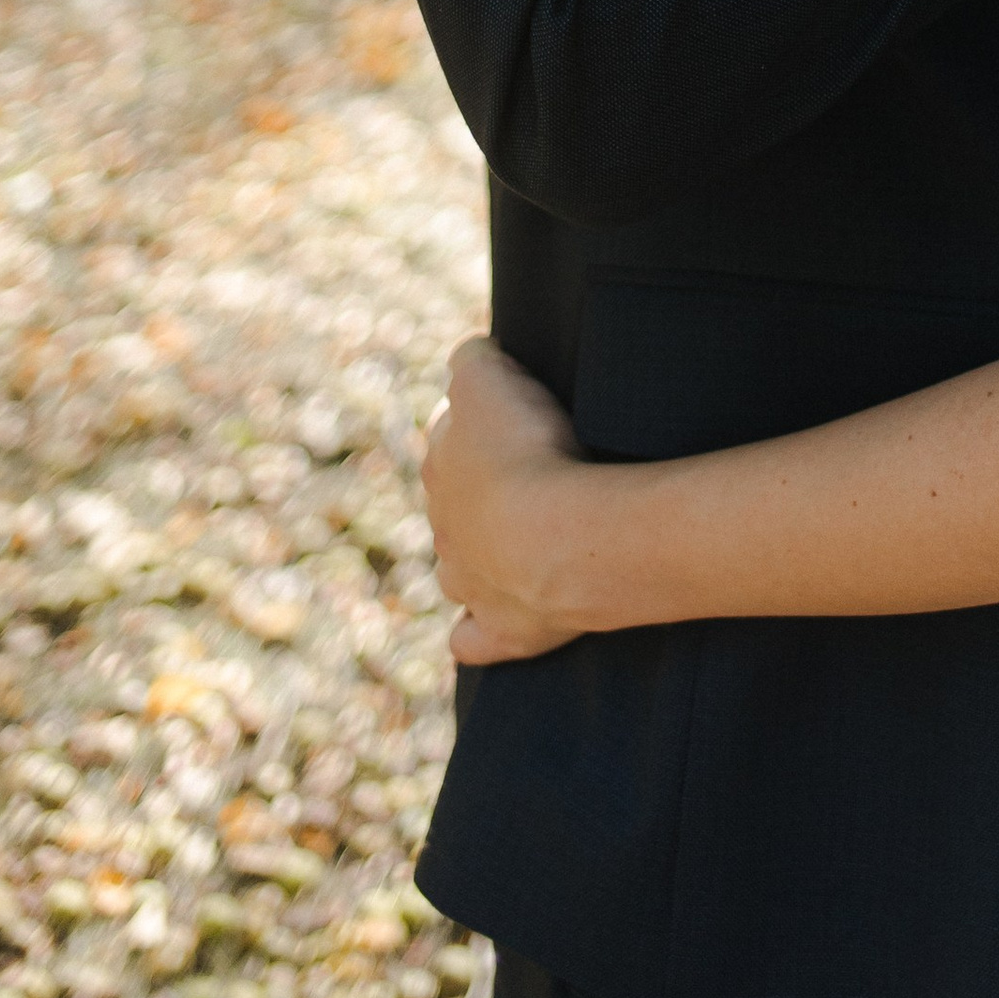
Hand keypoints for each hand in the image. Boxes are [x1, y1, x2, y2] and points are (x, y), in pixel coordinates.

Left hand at [423, 336, 593, 667]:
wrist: (558, 538)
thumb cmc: (528, 451)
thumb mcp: (488, 375)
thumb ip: (469, 358)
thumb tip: (466, 358)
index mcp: (440, 466)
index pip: (450, 433)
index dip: (486, 422)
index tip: (520, 417)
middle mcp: (445, 527)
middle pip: (455, 502)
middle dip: (483, 491)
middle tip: (536, 475)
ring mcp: (468, 584)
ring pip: (458, 569)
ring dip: (480, 558)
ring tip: (525, 544)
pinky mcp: (501, 632)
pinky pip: (472, 639)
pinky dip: (477, 632)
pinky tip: (491, 622)